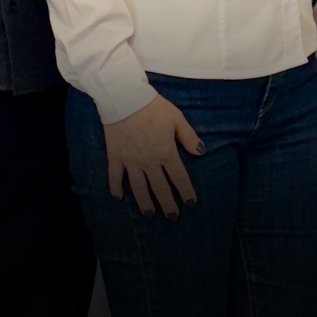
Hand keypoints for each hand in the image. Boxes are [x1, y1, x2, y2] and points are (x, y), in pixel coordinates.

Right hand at [103, 95, 204, 217]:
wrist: (126, 99)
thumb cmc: (154, 107)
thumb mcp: (177, 118)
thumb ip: (189, 137)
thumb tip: (201, 152)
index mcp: (165, 153)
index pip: (179, 177)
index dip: (186, 192)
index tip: (190, 204)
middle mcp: (149, 162)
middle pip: (159, 187)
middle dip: (167, 204)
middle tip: (172, 217)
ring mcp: (130, 161)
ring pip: (138, 188)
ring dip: (145, 203)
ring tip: (149, 214)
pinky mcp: (115, 157)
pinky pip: (115, 177)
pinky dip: (116, 188)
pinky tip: (118, 198)